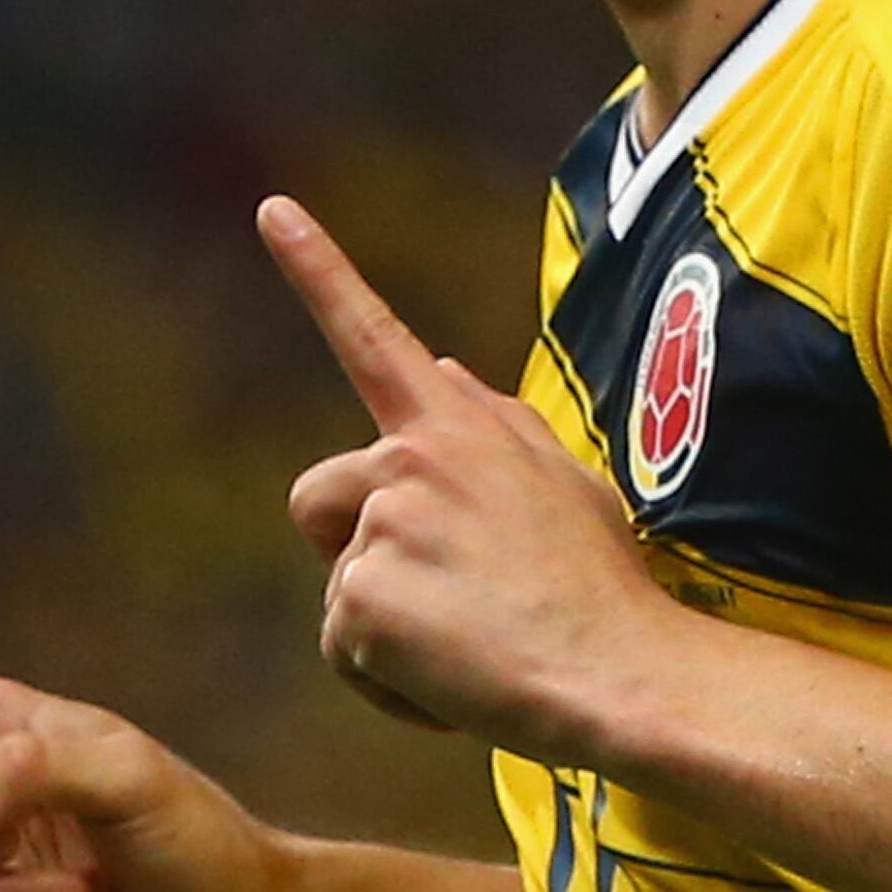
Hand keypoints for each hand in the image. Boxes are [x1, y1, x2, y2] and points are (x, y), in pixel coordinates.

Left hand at [261, 195, 661, 756]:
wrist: (620, 671)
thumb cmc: (603, 589)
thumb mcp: (567, 482)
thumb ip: (497, 425)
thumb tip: (438, 369)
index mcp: (460, 427)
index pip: (376, 337)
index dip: (319, 270)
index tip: (271, 209)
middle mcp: (411, 459)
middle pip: (317, 499)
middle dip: (350, 548)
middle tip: (443, 598)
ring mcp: (384, 525)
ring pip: (339, 587)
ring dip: (385, 627)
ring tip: (472, 645)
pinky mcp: (361, 598)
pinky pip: (345, 652)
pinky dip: (390, 682)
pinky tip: (457, 681)